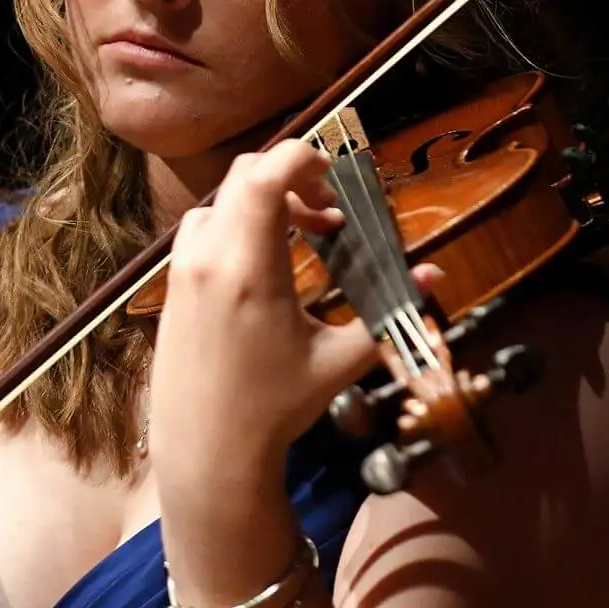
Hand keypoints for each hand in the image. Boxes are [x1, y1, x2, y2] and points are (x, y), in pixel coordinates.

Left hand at [149, 140, 440, 503]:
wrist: (207, 451)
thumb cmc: (275, 408)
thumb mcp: (339, 361)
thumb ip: (387, 314)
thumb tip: (437, 275)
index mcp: (250, 270)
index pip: (265, 176)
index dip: (302, 157)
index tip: (334, 176)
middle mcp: (208, 260)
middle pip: (242, 177)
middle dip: (290, 178)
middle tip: (327, 211)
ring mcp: (182, 272)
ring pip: (219, 203)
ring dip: (261, 204)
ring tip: (301, 237)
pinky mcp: (171, 288)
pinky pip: (201, 232)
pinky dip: (235, 226)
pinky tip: (265, 264)